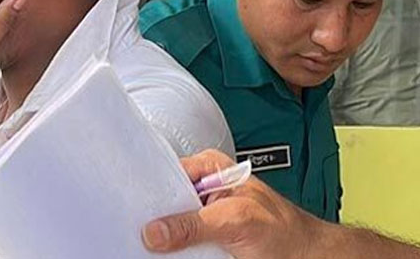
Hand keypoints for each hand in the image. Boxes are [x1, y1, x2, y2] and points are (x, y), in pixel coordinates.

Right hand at [142, 150, 322, 258]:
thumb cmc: (287, 232)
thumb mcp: (236, 220)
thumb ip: (194, 224)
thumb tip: (155, 231)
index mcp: (210, 169)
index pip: (166, 174)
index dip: (148, 192)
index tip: (132, 209)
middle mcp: (203, 191)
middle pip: (164, 203)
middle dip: (154, 219)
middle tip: (141, 234)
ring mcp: (203, 218)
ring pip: (169, 228)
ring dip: (162, 240)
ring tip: (152, 247)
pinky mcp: (205, 241)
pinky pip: (180, 246)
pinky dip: (173, 253)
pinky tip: (166, 255)